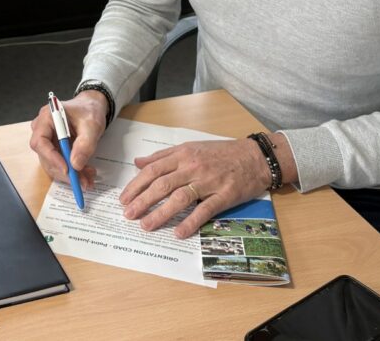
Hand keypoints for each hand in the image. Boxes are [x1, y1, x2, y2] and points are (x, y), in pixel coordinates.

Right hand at [29, 91, 106, 189]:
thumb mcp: (92, 125)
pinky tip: (85, 174)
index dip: (51, 157)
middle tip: (81, 181)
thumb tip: (76, 164)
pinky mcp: (54, 149)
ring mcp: (48, 140)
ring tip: (88, 178)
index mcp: (47, 117)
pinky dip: (72, 172)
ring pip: (52, 164)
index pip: (40, 141)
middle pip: (45, 156)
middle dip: (63, 171)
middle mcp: (42, 129)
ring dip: (69, 175)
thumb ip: (85, 144)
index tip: (67, 169)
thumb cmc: (89, 111)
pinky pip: (59, 164)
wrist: (91, 108)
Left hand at [119, 138, 269, 238]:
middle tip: (128, 215)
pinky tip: (179, 232)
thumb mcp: (190, 147)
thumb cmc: (221, 152)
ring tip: (146, 225)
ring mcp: (209, 181)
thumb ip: (164, 155)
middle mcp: (193, 167)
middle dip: (142, 200)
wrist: (255, 157)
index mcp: (183, 154)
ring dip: (161, 213)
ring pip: (180, 198)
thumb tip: (138, 162)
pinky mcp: (224, 196)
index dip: (136, 185)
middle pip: (162, 184)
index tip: (124, 198)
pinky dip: (190, 222)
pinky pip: (205, 210)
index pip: (153, 170)